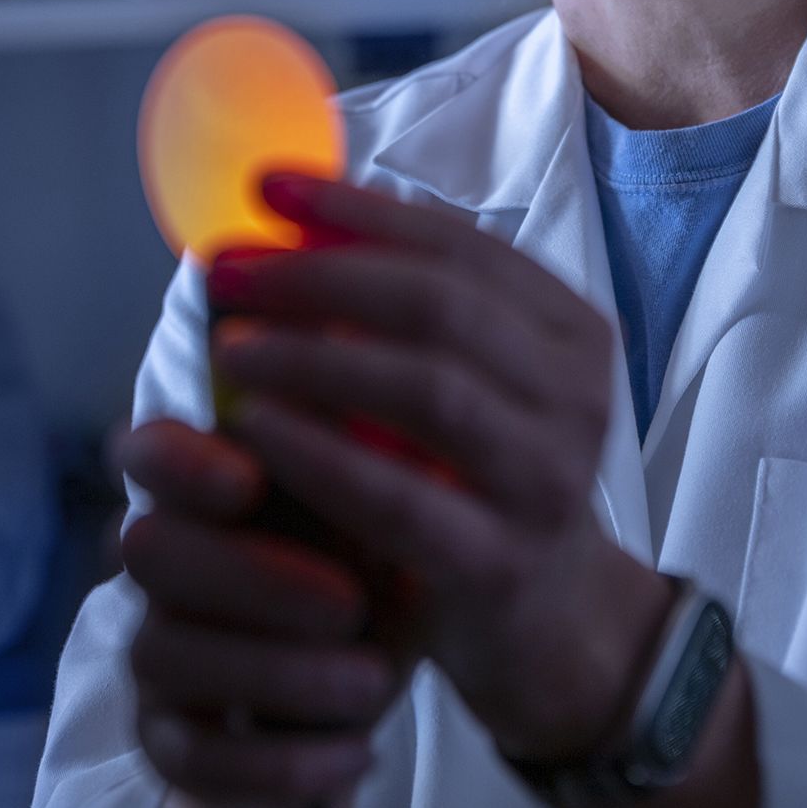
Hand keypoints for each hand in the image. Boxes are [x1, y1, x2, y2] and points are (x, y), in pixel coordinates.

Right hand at [120, 416, 411, 807]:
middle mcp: (166, 565)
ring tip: (375, 681)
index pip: (151, 449)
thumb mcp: (384, 531)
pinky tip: (360, 753)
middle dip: (251, 574)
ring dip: (281, 672)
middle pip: (150, 549)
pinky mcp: (169, 745)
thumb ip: (373, 484)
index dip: (181, 461)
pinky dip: (284, 761)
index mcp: (211, 488)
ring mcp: (158, 655)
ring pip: (169, 653)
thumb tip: (397, 435)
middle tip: (349, 602)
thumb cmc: (368, 582)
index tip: (247, 479)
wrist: (348, 709)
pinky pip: (196, 759)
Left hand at [205, 170, 650, 758]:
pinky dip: (320, 454)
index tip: (267, 186)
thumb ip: (414, 305)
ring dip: (314, 356)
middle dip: (321, 275)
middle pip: (440, 305)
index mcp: (572, 329)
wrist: (552, 620)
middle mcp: (577, 393)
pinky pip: (398, 496)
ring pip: (428, 389)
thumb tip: (305, 213)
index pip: (459, 243)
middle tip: (229, 269)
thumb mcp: (473, 378)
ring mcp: (547, 478)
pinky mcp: (499, 561)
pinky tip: (255, 428)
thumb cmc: (487, 477)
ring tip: (231, 343)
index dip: (358, 209)